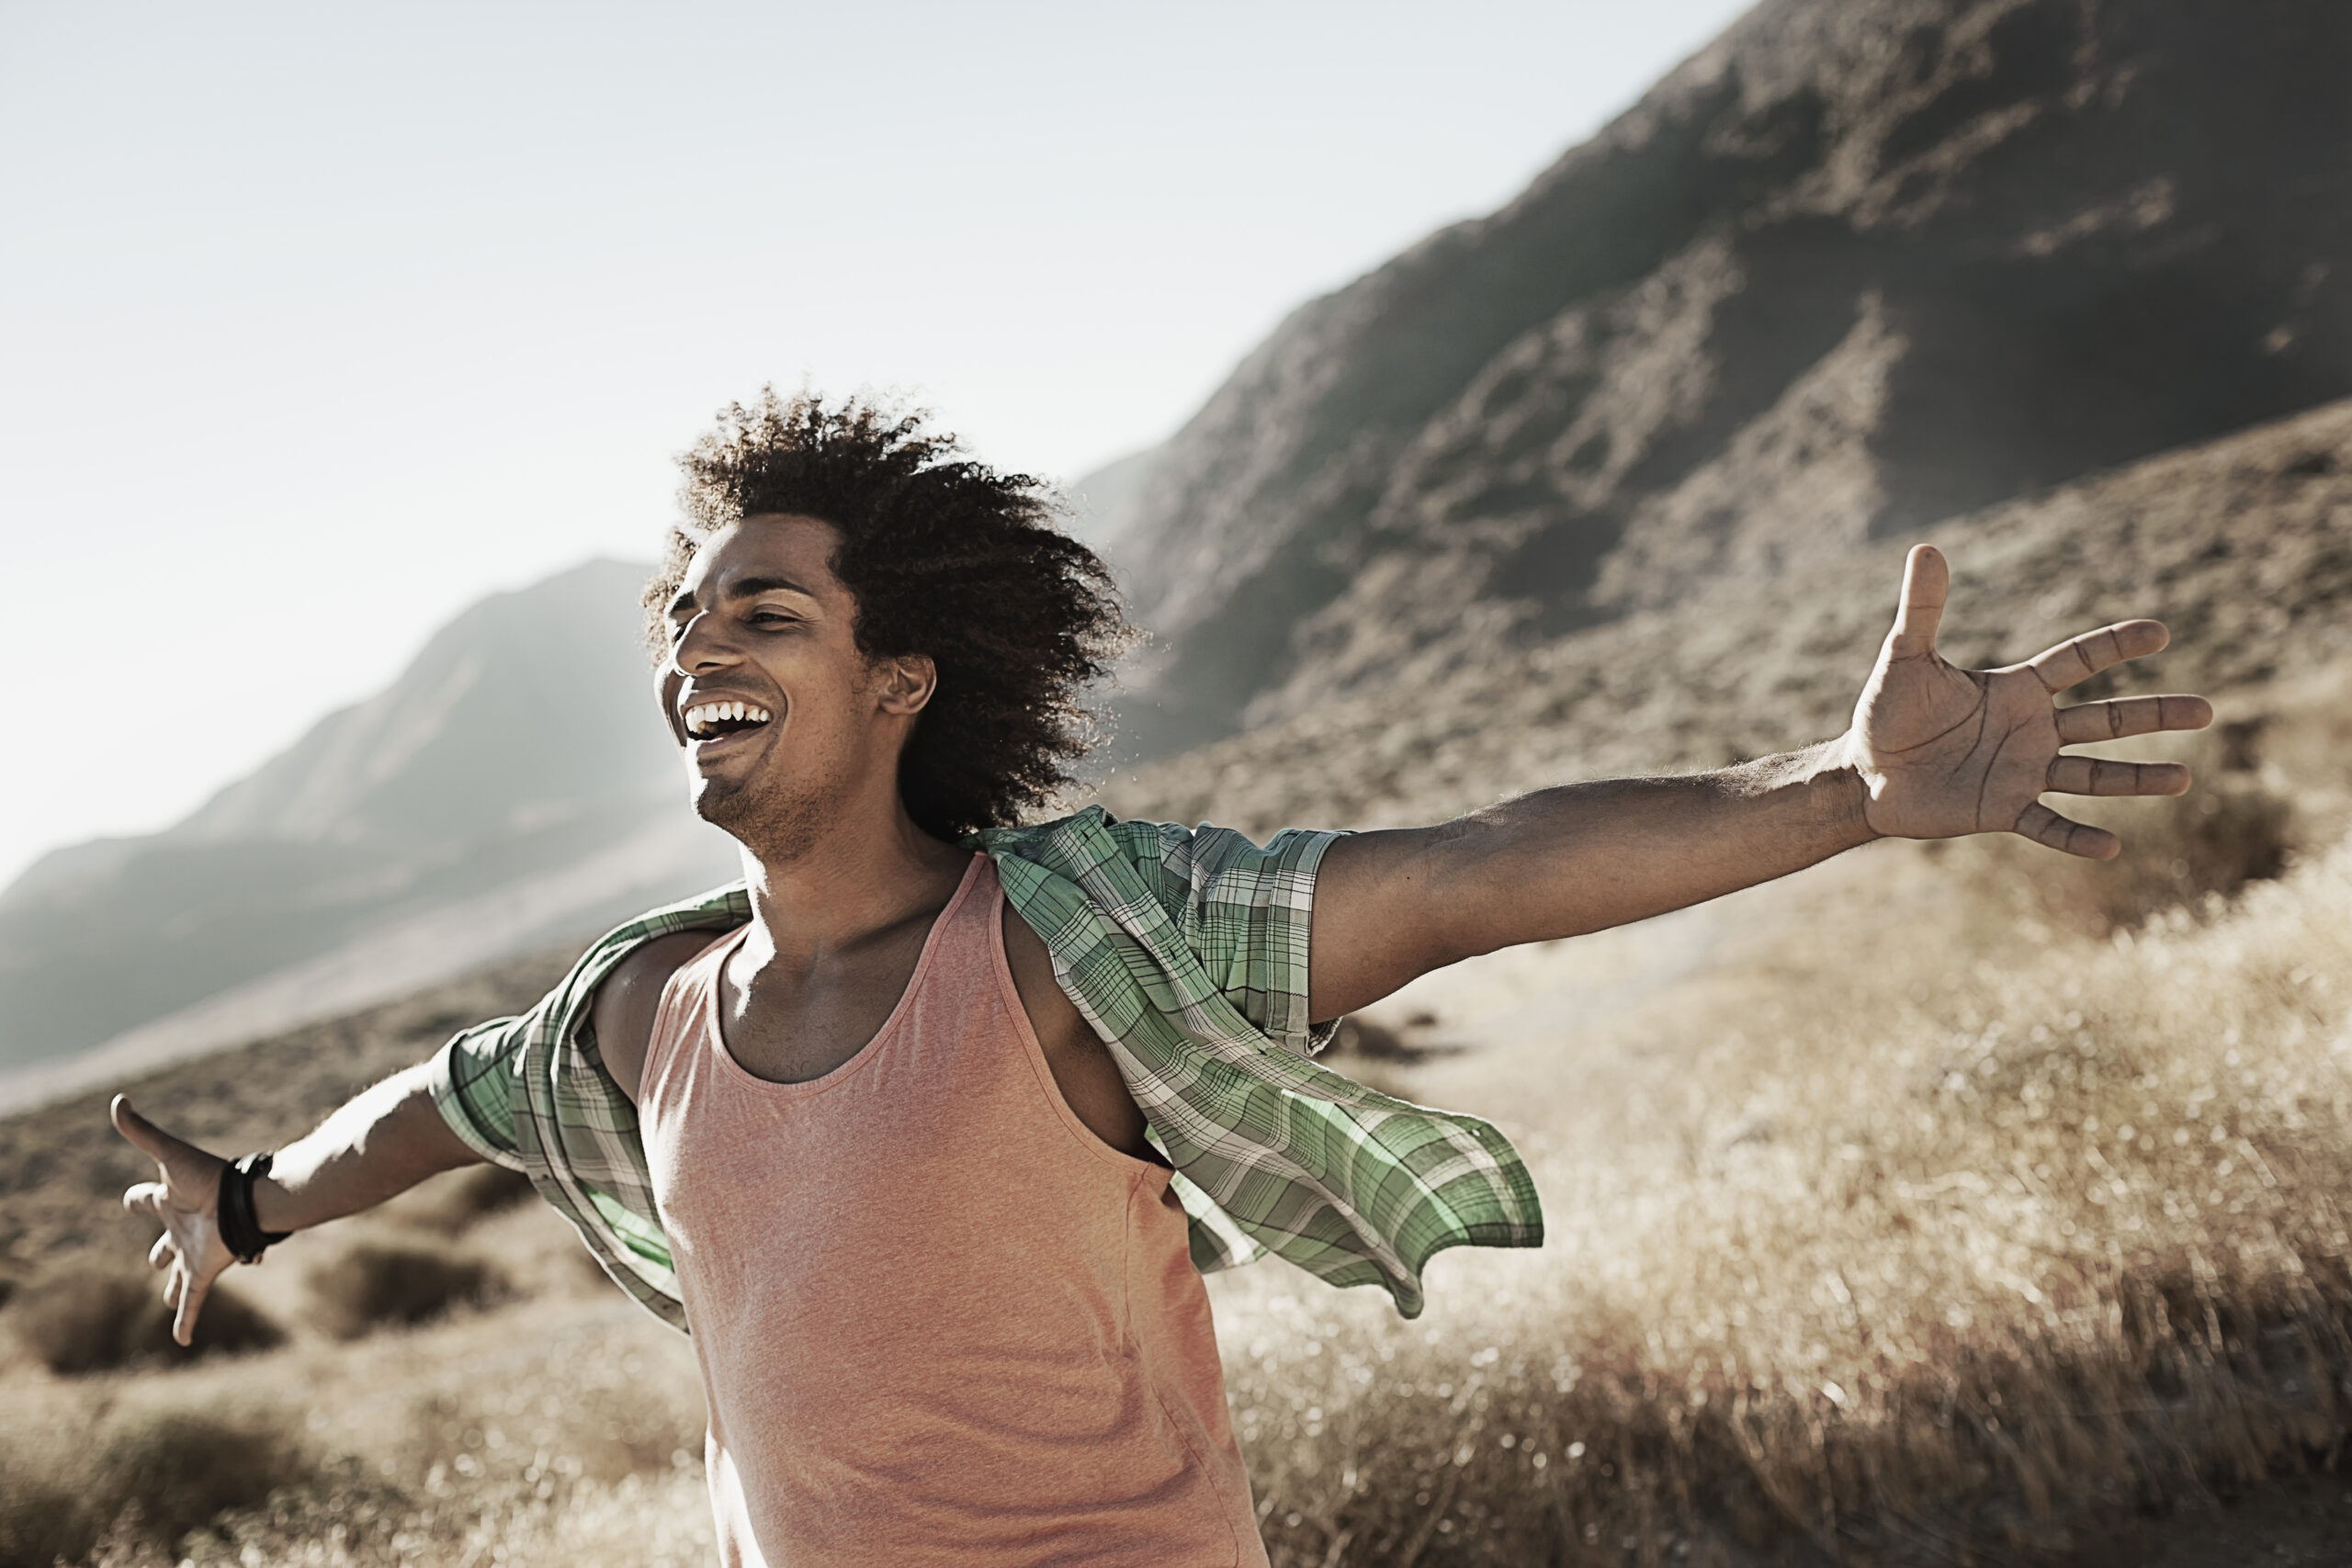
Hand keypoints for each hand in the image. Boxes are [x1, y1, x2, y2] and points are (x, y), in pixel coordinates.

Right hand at [112, 1095, 233, 1345]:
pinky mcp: (205, 1270)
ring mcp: (193, 1251)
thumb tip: (117, 1100)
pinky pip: (194, 1303)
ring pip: (179, 1276)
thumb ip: (142, 1130)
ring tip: (171, 1302)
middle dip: (159, 1253)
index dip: (135, 1200)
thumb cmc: (211, 1175)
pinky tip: (183, 1343)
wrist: (252, 1199)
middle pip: (164, 1244)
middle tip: (156, 1262)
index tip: (130, 1201)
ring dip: (174, 1290)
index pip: (143, 1199)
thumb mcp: (168, 1154)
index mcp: (170, 1199)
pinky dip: (186, 1324)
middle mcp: (181, 1227)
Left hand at [1847, 545, 2213, 858]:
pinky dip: (2076, 837)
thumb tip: (1925, 547)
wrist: (1864, 773)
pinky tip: (2110, 846)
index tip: (2160, 633)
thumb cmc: (1886, 712)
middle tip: (2206, 713)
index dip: (2116, 646)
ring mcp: (2022, 771)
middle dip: (2154, 714)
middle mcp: (2031, 730)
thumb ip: (1922, 609)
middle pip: (2104, 720)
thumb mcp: (1905, 658)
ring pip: (2092, 775)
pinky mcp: (2003, 810)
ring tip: (2183, 779)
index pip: (2077, 661)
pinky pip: (2047, 825)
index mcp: (2016, 689)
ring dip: (2136, 778)